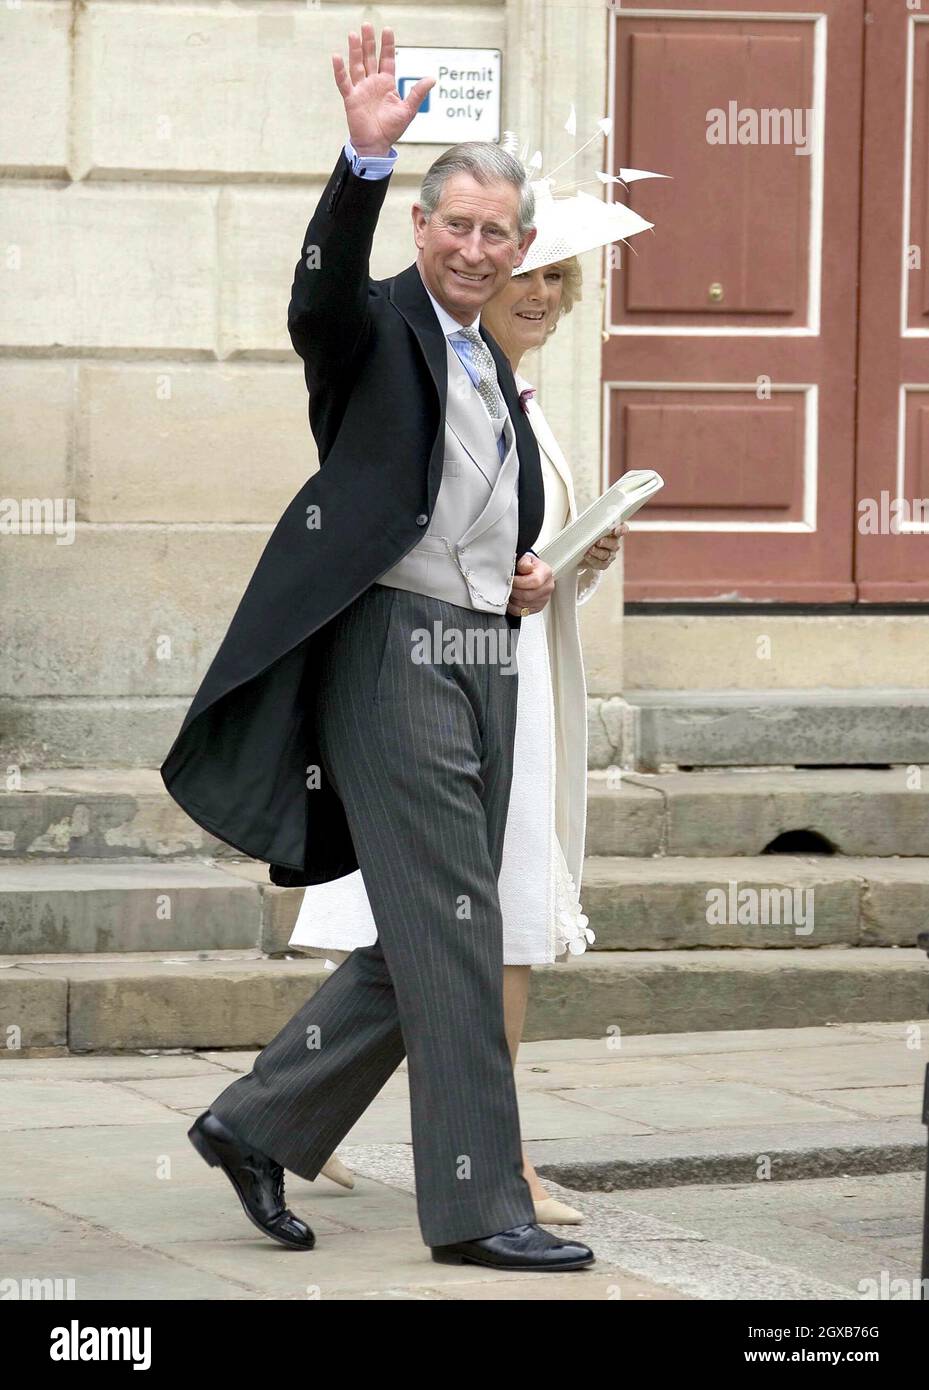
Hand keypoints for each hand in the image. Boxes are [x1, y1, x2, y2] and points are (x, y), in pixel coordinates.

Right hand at [332, 23, 434, 154]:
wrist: (377, 145)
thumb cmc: (392, 129)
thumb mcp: (408, 110)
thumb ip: (418, 93)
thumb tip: (432, 79)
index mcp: (386, 83)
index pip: (387, 59)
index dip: (387, 45)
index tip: (387, 29)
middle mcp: (373, 83)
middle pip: (370, 58)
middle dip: (369, 42)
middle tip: (367, 25)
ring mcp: (361, 89)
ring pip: (357, 65)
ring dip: (355, 50)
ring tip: (353, 34)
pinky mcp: (351, 99)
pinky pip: (344, 82)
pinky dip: (340, 71)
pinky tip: (336, 57)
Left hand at [507, 553, 554, 616]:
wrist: (532, 572)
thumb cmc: (528, 566)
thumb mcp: (526, 558)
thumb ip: (524, 562)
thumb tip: (526, 567)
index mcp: (546, 573)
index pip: (534, 582)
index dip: (518, 582)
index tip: (509, 579)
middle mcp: (547, 587)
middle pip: (527, 595)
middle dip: (513, 591)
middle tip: (506, 586)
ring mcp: (543, 599)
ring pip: (523, 605)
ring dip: (512, 599)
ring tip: (508, 591)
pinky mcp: (537, 608)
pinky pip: (521, 612)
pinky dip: (513, 607)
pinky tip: (511, 599)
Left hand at [581, 522, 627, 571]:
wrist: (577, 551)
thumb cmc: (585, 535)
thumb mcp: (586, 526)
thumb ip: (591, 523)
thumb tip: (585, 520)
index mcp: (613, 530)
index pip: (623, 528)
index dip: (622, 529)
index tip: (617, 530)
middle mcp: (614, 542)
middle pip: (614, 543)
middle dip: (606, 542)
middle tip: (599, 542)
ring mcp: (610, 554)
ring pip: (607, 554)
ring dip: (598, 552)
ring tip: (590, 549)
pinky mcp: (603, 564)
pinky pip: (601, 563)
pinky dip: (593, 560)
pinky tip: (587, 556)